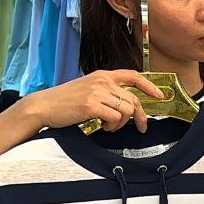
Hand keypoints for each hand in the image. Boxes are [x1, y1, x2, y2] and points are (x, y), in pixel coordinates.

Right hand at [18, 70, 163, 132]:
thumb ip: (107, 92)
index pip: (133, 75)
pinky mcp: (92, 105)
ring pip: (127, 110)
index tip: (159, 95)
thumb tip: (126, 105)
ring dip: (122, 123)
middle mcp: (102, 81)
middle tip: (140, 127)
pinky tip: (103, 126)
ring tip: (110, 126)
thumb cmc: (65, 101)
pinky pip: (116, 118)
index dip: (149, 86)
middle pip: (134, 99)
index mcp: (102, 76)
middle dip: (140, 116)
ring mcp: (97, 93)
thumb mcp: (88, 88)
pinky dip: (113, 126)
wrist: (44, 106)